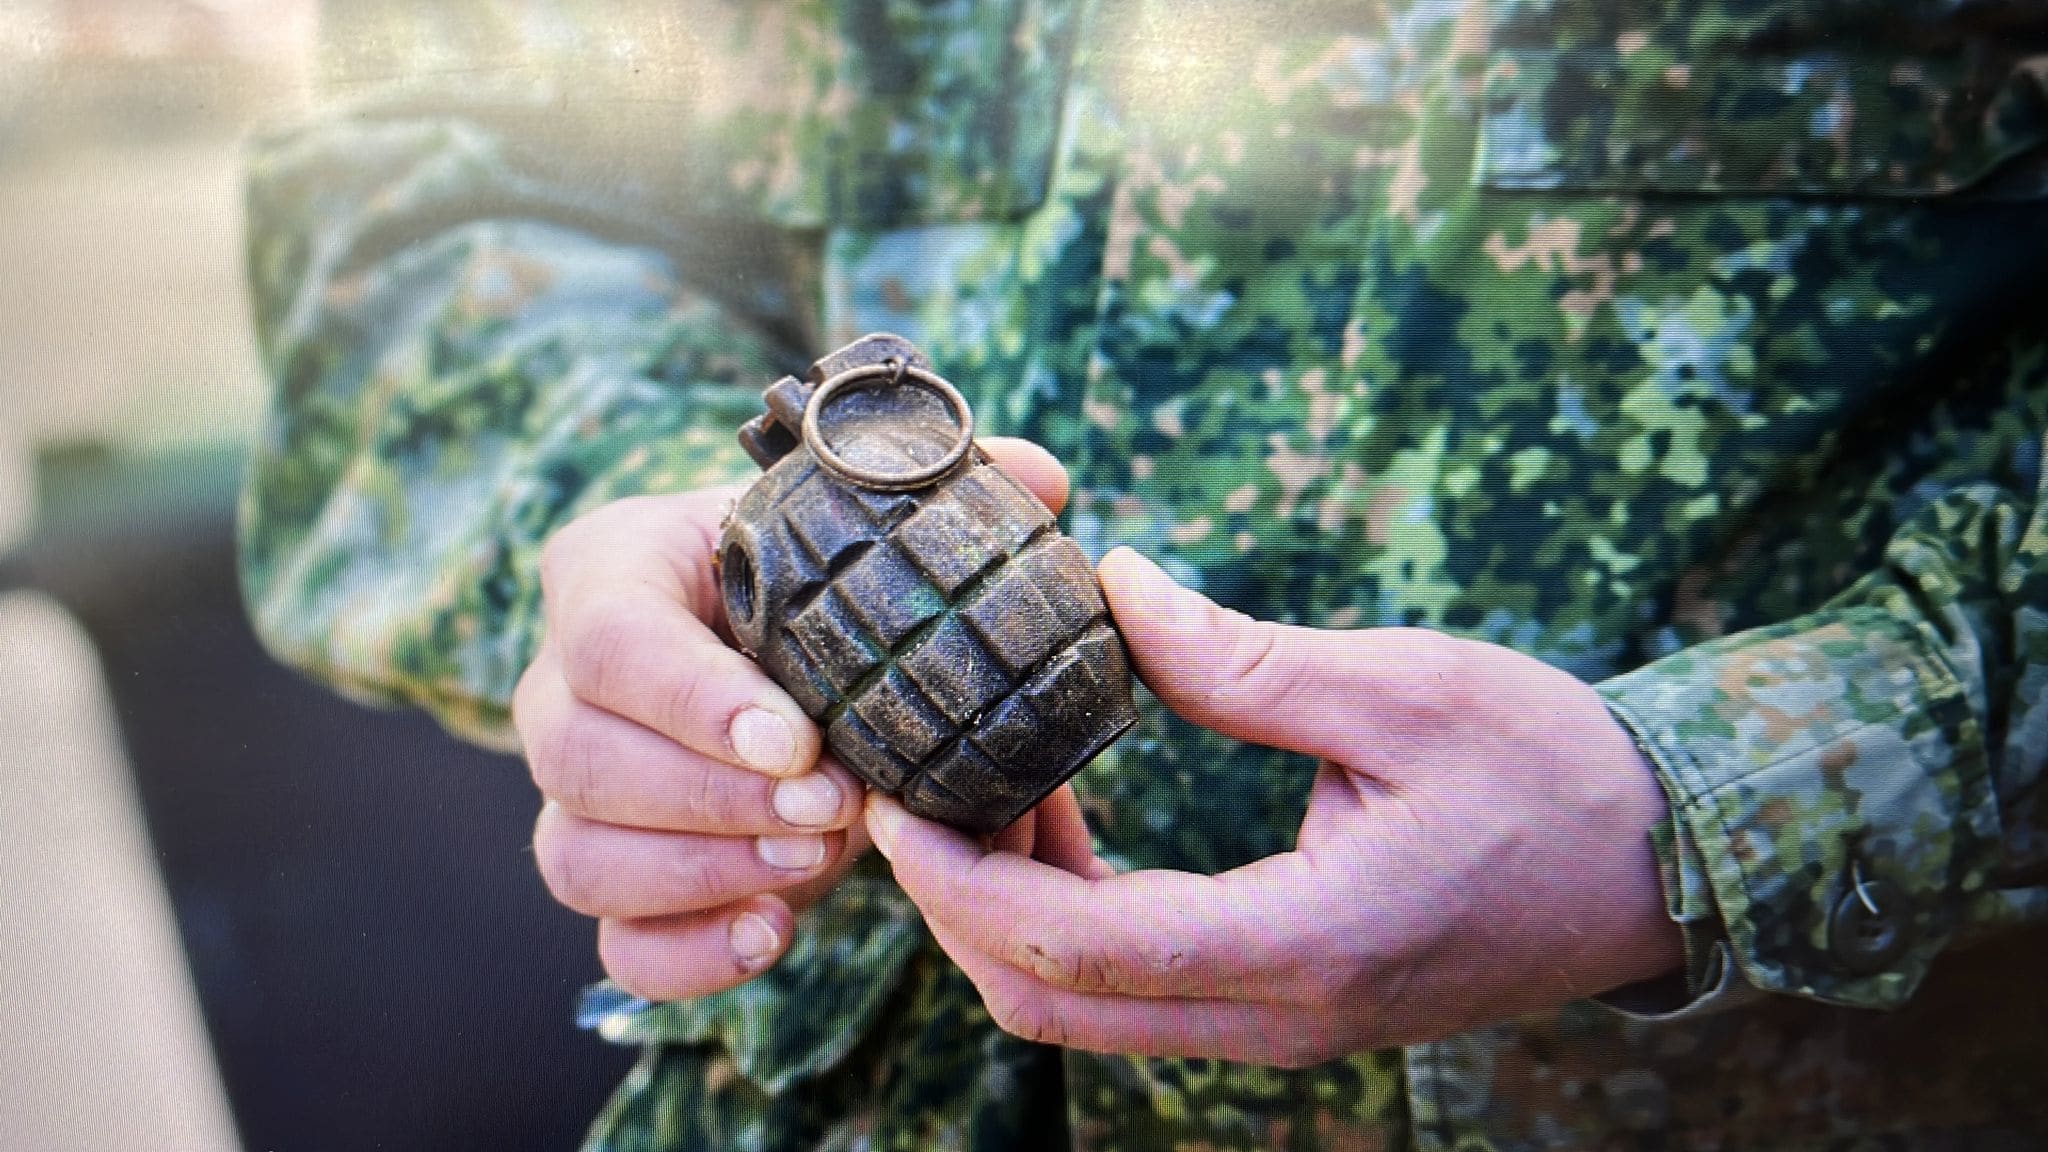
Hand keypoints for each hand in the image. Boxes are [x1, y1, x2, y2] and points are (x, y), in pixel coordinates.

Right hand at [512, 439, 1071, 1000]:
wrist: (770, 652)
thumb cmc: (803, 574)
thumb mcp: (845, 522)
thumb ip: (931, 495)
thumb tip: (1042, 479)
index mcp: (608, 573)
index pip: (612, 640)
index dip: (696, 701)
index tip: (798, 742)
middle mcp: (561, 687)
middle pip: (581, 759)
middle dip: (714, 798)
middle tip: (834, 809)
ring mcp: (574, 795)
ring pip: (579, 857)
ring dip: (704, 873)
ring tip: (817, 864)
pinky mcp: (612, 877)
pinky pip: (614, 942)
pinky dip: (687, 954)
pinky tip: (773, 934)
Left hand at [867, 550, 1684, 1065]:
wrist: (1662, 862)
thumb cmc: (1550, 768)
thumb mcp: (1401, 690)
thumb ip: (1240, 660)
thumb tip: (1114, 588)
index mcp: (1304, 944)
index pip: (1073, 949)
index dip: (956, 884)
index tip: (888, 801)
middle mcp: (1280, 1016)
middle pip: (1051, 1002)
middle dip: (958, 903)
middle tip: (916, 782)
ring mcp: (1286, 1027)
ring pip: (1086, 1007)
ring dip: (1011, 910)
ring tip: (995, 779)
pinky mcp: (1293, 1006)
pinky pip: (1140, 988)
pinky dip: (1073, 917)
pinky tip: (1070, 813)